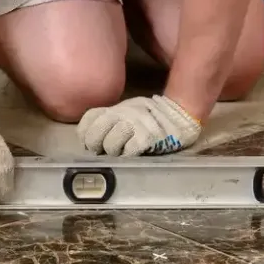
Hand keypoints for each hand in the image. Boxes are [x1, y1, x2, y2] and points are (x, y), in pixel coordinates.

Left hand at [78, 95, 202, 156]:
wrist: (178, 117)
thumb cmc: (150, 118)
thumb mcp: (127, 111)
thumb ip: (110, 120)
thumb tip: (91, 138)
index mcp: (115, 108)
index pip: (89, 118)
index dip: (84, 133)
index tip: (89, 143)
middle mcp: (122, 114)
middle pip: (95, 134)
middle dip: (95, 146)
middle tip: (103, 152)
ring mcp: (134, 125)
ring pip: (110, 145)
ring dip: (114, 153)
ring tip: (122, 152)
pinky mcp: (146, 138)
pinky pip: (128, 151)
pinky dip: (128, 156)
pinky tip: (133, 153)